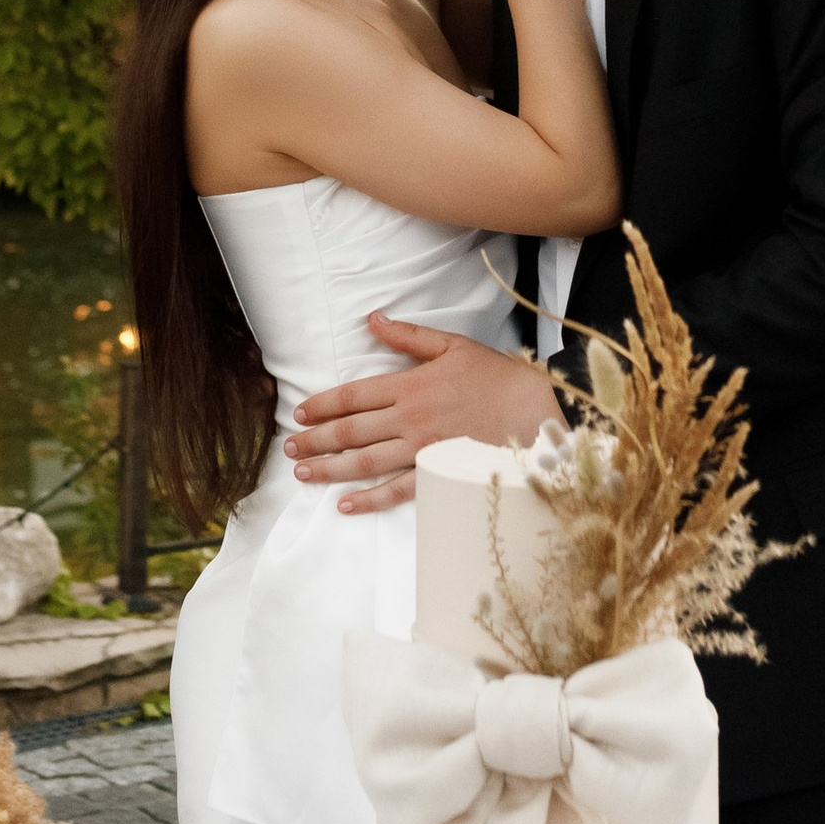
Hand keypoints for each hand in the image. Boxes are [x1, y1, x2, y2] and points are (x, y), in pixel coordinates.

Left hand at [288, 316, 553, 513]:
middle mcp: (410, 418)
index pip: (354, 395)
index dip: (322, 405)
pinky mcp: (437, 473)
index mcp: (410, 384)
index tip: (300, 414)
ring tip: (303, 473)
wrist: (535, 410)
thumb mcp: (451, 345)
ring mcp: (422, 449)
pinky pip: (398, 490)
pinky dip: (370, 500)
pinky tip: (345, 505)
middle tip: (290, 447)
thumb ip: (408, 335)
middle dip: (316, 440)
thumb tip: (371, 319)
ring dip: (330, 469)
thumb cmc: (495, 376)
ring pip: (365, 462)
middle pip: (351, 431)